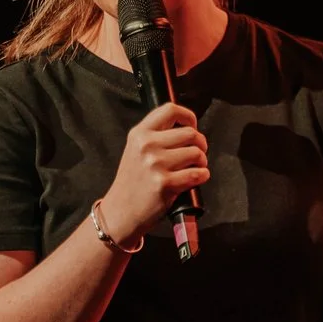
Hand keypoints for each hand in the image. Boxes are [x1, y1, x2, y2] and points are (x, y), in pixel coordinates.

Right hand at [104, 103, 207, 246]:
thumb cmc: (132, 182)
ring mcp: (156, 164)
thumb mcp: (135, 150)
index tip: (193, 127)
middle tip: (197, 154)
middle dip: (201, 144)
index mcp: (139, 133)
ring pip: (196, 153)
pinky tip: (196, 179)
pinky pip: (197, 174)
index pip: (170, 110)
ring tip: (194, 168)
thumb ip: (156, 136)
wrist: (120, 212)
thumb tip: (187, 128)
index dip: (189, 116)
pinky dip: (202, 176)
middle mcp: (147, 145)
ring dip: (202, 162)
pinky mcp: (165, 184)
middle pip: (190, 133)